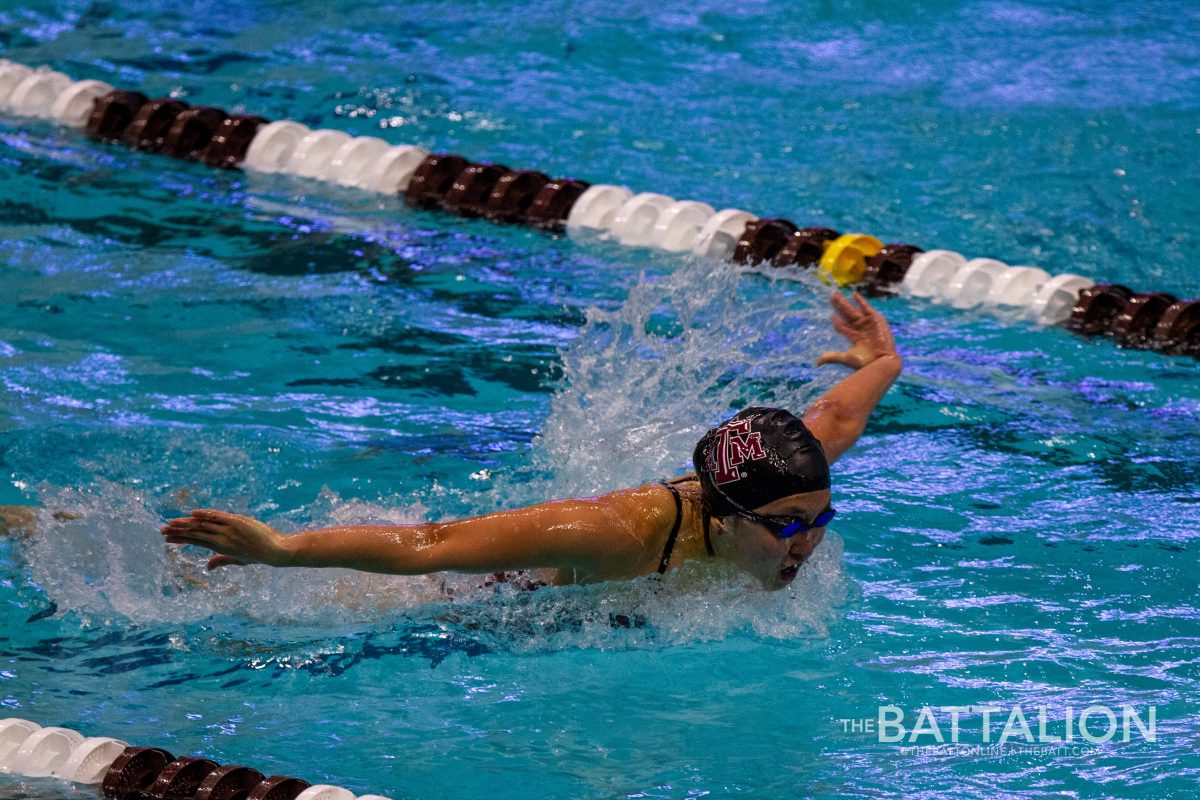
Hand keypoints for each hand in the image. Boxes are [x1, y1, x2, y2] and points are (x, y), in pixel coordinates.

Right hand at [161, 509, 288, 570]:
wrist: (276, 552)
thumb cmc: (259, 555)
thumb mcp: (238, 559)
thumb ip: (221, 560)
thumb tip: (207, 567)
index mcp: (221, 547)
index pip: (197, 542)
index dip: (182, 539)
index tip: (168, 538)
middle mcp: (221, 539)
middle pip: (195, 534)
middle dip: (178, 532)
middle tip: (161, 531)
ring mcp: (228, 531)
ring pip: (203, 526)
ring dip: (185, 524)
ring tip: (170, 523)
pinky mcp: (236, 522)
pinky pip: (217, 517)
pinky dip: (205, 514)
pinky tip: (192, 514)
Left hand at [817, 291, 898, 369]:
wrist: (882, 361)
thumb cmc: (866, 362)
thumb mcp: (846, 358)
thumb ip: (832, 357)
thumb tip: (817, 363)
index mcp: (855, 338)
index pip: (843, 327)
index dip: (836, 321)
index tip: (831, 316)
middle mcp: (860, 329)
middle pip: (846, 315)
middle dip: (838, 306)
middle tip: (831, 296)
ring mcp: (868, 324)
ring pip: (853, 311)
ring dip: (845, 302)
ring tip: (836, 294)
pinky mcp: (876, 320)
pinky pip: (867, 308)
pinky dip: (861, 301)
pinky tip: (854, 294)